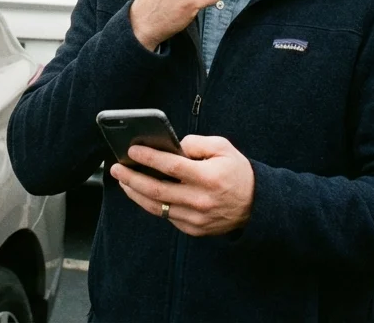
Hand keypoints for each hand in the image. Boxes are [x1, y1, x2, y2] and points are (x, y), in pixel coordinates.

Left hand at [109, 135, 254, 236]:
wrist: (257, 205)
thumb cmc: (237, 172)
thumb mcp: (223, 148)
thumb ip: (196, 144)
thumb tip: (171, 146)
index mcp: (208, 177)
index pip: (171, 166)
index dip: (149, 157)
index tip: (132, 150)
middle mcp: (200, 200)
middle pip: (156, 190)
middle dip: (131, 178)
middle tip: (116, 168)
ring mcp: (195, 218)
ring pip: (156, 206)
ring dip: (135, 193)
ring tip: (123, 180)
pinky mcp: (193, 229)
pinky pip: (166, 216)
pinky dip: (151, 204)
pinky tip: (141, 193)